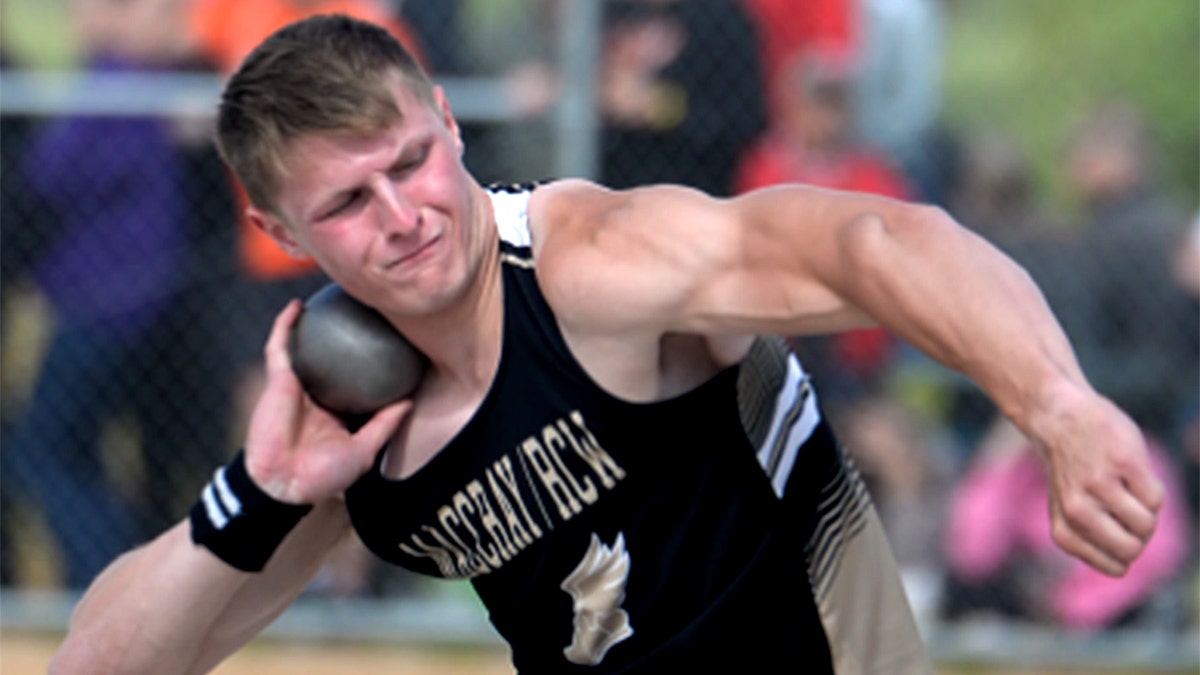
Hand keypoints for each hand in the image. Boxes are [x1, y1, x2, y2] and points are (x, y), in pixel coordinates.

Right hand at [243, 300, 410, 503]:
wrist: (284, 486)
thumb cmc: (325, 476)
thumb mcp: (365, 450)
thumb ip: (385, 424)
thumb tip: (411, 400)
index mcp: (338, 410)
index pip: (358, 378)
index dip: (371, 360)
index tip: (394, 340)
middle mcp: (318, 393)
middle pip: (335, 356)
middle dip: (346, 333)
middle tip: (366, 308)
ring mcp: (297, 386)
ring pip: (306, 345)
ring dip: (314, 321)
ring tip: (331, 295)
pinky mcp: (278, 380)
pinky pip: (280, 346)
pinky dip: (286, 324)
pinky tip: (298, 305)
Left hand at [1032, 382, 1163, 575]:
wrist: (1061, 418)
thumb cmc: (1072, 470)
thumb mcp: (1067, 511)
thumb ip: (1088, 539)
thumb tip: (1123, 566)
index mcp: (1064, 529)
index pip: (1115, 568)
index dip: (1126, 552)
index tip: (1115, 529)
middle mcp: (1077, 511)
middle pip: (1135, 549)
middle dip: (1140, 535)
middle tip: (1125, 509)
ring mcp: (1099, 486)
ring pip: (1148, 523)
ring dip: (1146, 509)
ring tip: (1124, 487)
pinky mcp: (1123, 463)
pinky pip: (1156, 497)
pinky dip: (1151, 487)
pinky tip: (1127, 470)